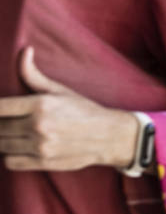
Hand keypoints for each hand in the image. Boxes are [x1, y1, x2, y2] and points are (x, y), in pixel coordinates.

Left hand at [0, 47, 137, 171]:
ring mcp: (40, 147)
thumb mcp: (59, 90)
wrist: (107, 136)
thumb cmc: (82, 109)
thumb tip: (24, 50)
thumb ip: (33, 74)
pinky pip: (10, 162)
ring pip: (1, 145)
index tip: (0, 109)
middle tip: (7, 119)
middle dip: (0, 123)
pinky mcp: (42, 163)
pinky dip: (9, 155)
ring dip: (3, 139)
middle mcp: (39, 126)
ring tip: (12, 132)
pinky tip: (17, 147)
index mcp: (41, 104)